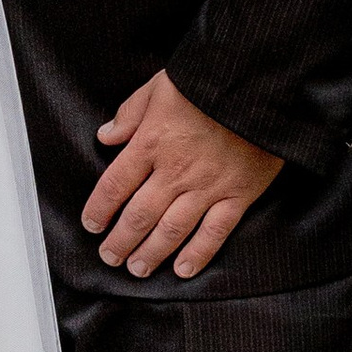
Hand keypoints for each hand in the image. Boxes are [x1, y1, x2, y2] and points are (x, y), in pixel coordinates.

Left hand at [83, 71, 282, 280]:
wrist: (260, 83)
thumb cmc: (207, 81)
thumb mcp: (159, 86)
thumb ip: (130, 113)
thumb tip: (106, 136)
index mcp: (151, 143)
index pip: (115, 185)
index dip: (99, 209)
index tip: (91, 224)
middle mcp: (175, 171)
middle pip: (139, 215)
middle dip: (120, 241)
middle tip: (109, 257)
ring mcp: (208, 186)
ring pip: (171, 230)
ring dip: (150, 253)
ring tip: (137, 269)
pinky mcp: (239, 194)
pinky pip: (214, 232)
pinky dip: (197, 254)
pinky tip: (182, 270)